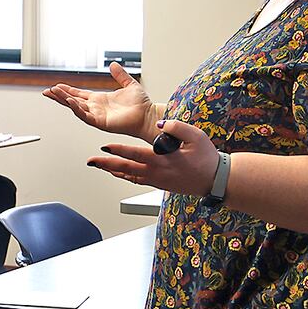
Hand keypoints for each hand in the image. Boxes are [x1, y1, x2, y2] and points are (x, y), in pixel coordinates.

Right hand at [43, 61, 156, 138]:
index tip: (56, 86)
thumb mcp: (129, 84)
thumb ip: (120, 75)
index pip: (79, 94)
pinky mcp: (101, 122)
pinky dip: (77, 109)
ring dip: (64, 101)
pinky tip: (70, 101)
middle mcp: (96, 108)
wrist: (148, 116)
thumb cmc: (141, 105)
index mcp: (100, 100)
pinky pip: (85, 116)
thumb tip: (113, 64)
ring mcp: (97, 115)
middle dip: (59, 96)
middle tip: (47, 91)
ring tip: (54, 93)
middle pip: (72, 101)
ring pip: (76, 108)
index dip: (67, 90)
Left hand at [87, 119, 219, 195]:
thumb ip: (177, 127)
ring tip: (100, 165)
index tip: (104, 145)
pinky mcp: (159, 185)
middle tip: (91, 161)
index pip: (135, 154)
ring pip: (129, 176)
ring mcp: (157, 181)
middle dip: (106, 164)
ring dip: (113, 170)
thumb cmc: (207, 158)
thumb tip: (160, 123)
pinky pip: (137, 180)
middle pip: (125, 168)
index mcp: (163, 160)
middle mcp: (156, 173)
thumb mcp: (196, 136)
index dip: (118, 149)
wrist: (215, 181)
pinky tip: (119, 172)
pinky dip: (125, 176)